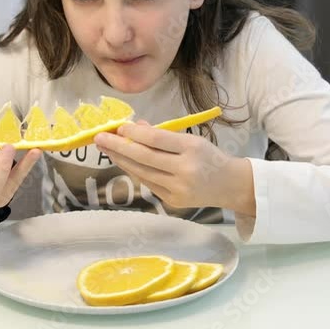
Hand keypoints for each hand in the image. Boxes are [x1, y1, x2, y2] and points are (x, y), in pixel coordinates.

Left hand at [94, 121, 254, 214]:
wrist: (230, 185)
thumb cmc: (210, 157)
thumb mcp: (192, 139)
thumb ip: (164, 135)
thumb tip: (137, 127)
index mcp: (192, 149)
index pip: (157, 140)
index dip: (135, 133)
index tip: (119, 127)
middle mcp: (185, 170)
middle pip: (144, 157)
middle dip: (118, 146)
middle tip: (99, 137)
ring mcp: (178, 189)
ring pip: (142, 172)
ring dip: (121, 160)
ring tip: (106, 148)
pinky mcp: (172, 201)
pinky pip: (148, 183)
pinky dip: (134, 171)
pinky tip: (123, 161)